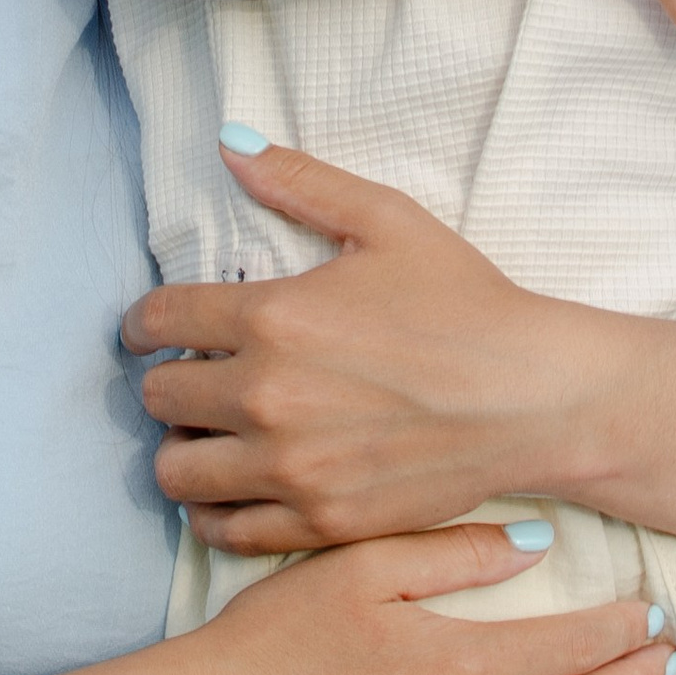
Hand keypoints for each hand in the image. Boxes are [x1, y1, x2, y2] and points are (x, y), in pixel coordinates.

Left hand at [127, 139, 594, 551]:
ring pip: (175, 471)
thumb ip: (301, 182)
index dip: (141, 324)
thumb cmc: (467, 304)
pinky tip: (234, 489)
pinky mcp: (318, 521)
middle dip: (168, 382)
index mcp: (272, 317)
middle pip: (157, 397)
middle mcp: (266, 396)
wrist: (534, 397)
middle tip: (195, 380)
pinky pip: (222, 530)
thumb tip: (230, 144)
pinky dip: (213, 511)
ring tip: (210, 437)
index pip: (157, 320)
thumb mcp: (388, 221)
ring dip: (182, 450)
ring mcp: (290, 467)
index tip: (148, 331)